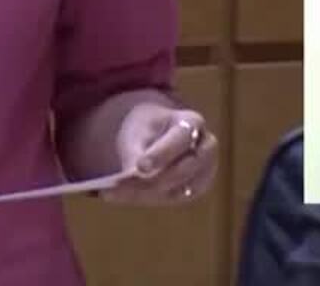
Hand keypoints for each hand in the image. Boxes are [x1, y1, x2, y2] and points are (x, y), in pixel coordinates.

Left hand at [102, 102, 217, 204]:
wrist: (160, 132)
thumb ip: (137, 152)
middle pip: (183, 169)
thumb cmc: (148, 127)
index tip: (140, 166)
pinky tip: (123, 197)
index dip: (161, 154)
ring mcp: (206, 170)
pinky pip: (173, 198)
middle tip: (119, 187)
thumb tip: (129, 181)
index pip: (180, 138)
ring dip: (145, 194)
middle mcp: (206, 147)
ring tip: (113, 193)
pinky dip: (147, 198)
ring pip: (178, 189)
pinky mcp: (197, 188)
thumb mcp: (139, 130)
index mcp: (192, 122)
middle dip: (151, 180)